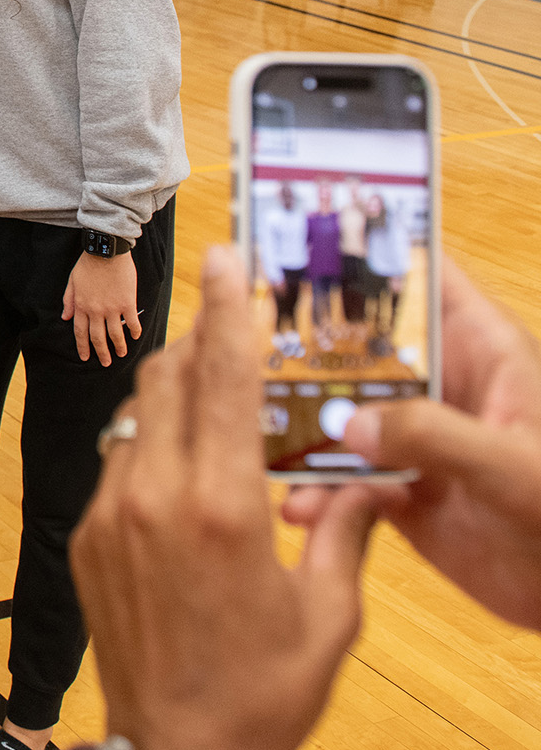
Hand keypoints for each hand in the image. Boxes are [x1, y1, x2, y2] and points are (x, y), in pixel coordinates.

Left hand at [63, 249, 141, 365]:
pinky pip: (132, 322)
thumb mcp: (72, 281)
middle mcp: (96, 311)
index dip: (82, 346)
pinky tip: (136, 337)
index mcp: (81, 306)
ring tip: (121, 354)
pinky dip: (134, 331)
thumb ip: (68, 300)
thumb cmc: (87, 264)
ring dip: (118, 346)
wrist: (106, 251)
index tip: (85, 357)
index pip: (80, 332)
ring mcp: (112, 308)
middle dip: (101, 352)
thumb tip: (65, 317)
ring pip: (115, 334)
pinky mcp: (127, 302)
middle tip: (105, 363)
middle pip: (98, 337)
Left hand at [71, 246, 379, 749]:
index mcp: (222, 508)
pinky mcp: (86, 538)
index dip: (227, 312)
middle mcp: (155, 499)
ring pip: (134, 417)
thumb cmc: (260, 693)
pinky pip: (115, 463)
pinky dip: (146, 446)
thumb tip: (362, 477)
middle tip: (224, 313)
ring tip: (208, 392)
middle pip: (166, 380)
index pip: (222, 381)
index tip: (228, 259)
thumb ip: (343, 531)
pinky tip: (179, 464)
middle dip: (196, 340)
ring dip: (170, 393)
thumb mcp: (329, 615)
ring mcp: (110, 516)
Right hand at [283, 260, 540, 628]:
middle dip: (301, 344)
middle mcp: (442, 388)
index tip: (294, 241)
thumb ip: (437, 437)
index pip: (421, 276)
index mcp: (483, 353)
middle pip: (360, 342)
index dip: (365, 251)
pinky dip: (316, 491)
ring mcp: (419, 439)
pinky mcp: (404, 491)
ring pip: (339, 412)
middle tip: (237, 346)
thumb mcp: (515, 468)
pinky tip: (301, 508)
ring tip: (264, 444)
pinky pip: (343, 478)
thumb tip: (354, 425)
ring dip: (298, 428)